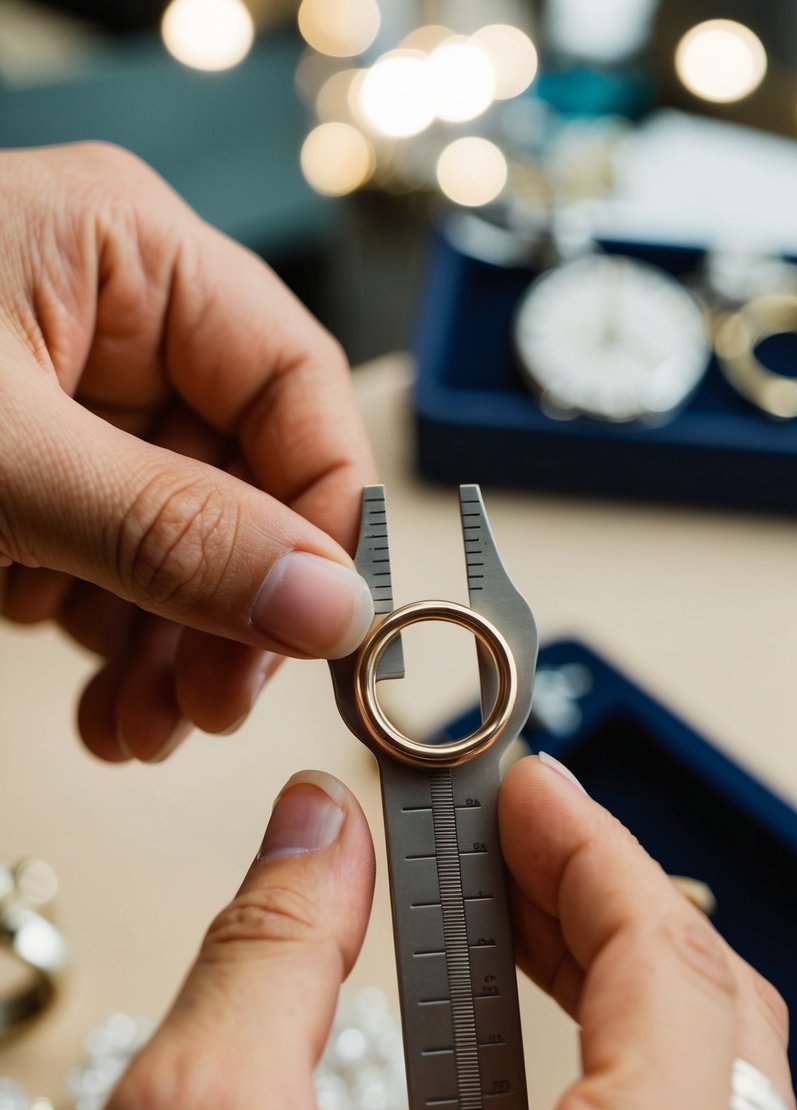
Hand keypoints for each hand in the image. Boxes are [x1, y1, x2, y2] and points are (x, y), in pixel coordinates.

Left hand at [0, 143, 374, 761]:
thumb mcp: (0, 465)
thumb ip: (171, 531)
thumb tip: (324, 604)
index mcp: (130, 257)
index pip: (295, 383)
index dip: (321, 510)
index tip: (318, 624)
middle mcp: (117, 327)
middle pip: (245, 478)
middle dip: (237, 605)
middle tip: (218, 701)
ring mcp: (75, 412)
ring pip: (190, 541)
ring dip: (182, 647)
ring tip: (148, 725)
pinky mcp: (38, 486)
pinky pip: (123, 571)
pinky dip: (123, 648)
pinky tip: (110, 706)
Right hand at [67, 758, 796, 1109]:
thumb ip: (273, 950)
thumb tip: (311, 832)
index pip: (672, 975)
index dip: (592, 851)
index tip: (529, 791)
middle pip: (713, 1041)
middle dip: (601, 913)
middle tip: (514, 844)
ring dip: (612, 1002)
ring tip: (513, 928)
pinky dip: (609, 1100)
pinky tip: (517, 1063)